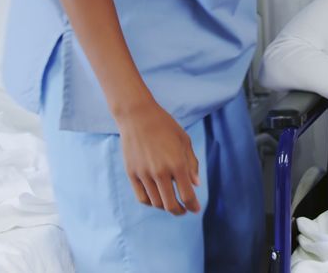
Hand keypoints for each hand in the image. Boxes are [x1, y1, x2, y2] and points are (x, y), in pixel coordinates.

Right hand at [115, 100, 200, 215]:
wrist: (137, 116)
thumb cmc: (164, 126)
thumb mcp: (184, 140)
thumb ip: (191, 163)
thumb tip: (196, 184)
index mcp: (177, 164)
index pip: (187, 195)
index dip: (193, 206)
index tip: (196, 209)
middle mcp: (160, 172)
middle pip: (171, 205)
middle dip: (180, 211)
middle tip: (184, 210)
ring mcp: (144, 174)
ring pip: (156, 203)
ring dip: (166, 207)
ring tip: (171, 203)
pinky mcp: (132, 174)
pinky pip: (142, 197)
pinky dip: (151, 202)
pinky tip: (157, 198)